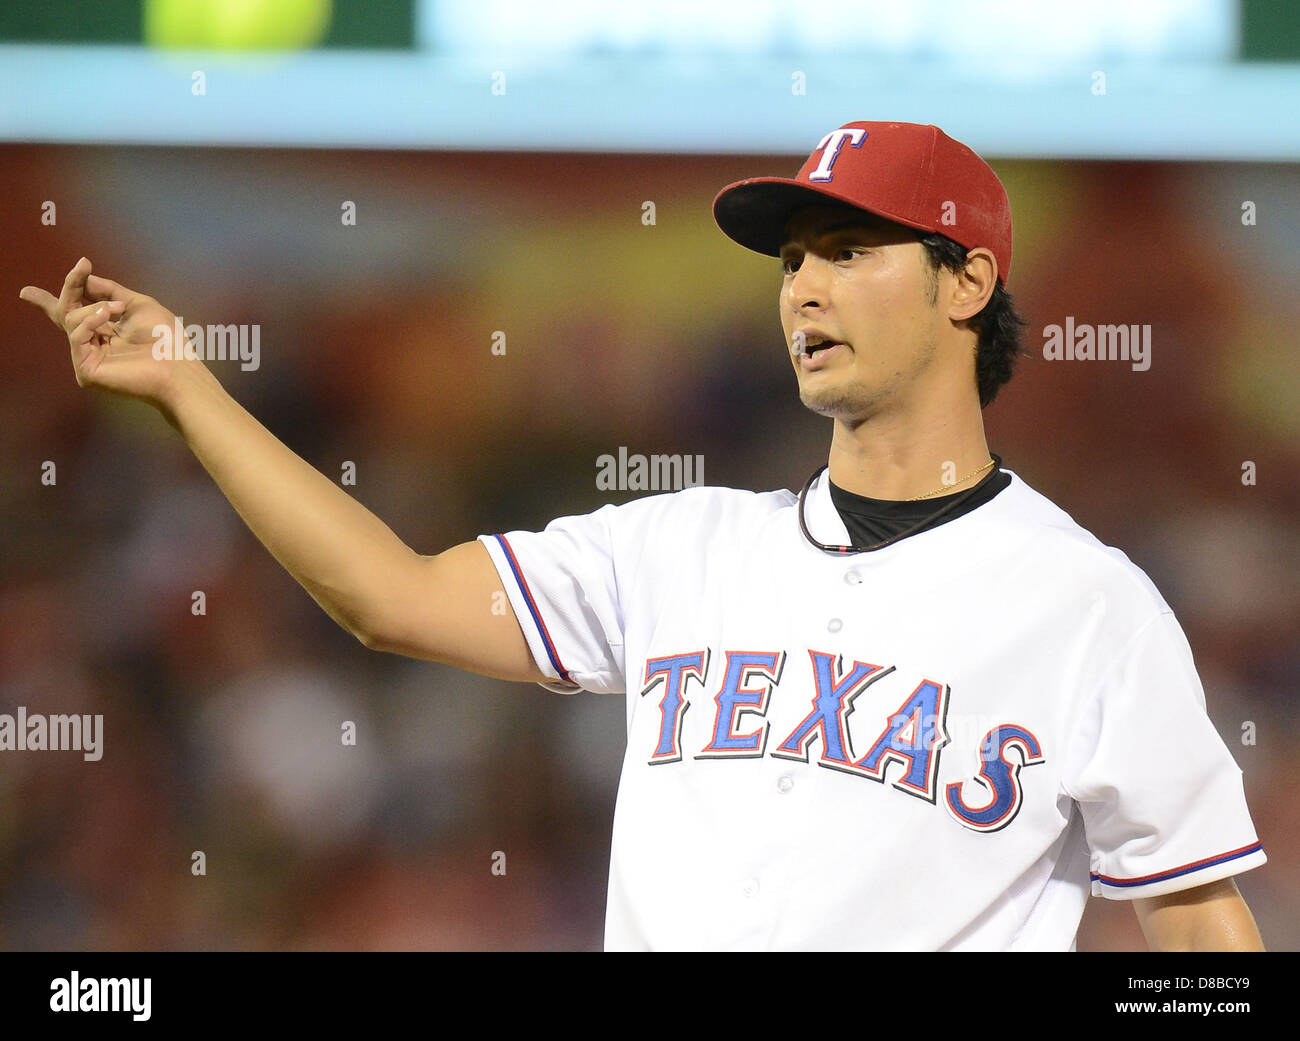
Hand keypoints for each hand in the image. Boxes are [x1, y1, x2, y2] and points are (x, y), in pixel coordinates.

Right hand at [20, 257, 202, 410]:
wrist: (177, 366)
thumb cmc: (165, 339)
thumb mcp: (137, 304)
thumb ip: (109, 290)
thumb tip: (85, 277)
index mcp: (106, 330)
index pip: (75, 311)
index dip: (61, 294)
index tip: (54, 278)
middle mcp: (94, 344)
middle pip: (67, 312)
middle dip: (70, 287)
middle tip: (79, 268)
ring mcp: (88, 358)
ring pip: (71, 320)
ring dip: (94, 307)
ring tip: (117, 308)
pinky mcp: (86, 370)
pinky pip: (76, 336)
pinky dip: (90, 321)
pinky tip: (107, 316)